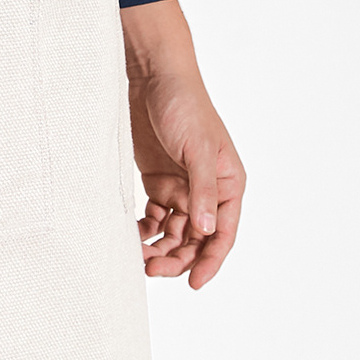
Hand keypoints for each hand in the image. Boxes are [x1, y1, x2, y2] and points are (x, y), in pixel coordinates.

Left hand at [121, 0, 244, 290]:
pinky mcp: (157, 182)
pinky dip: (144, 230)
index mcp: (228, 185)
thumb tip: (207, 231)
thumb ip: (203, 190)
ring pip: (173, 233)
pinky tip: (131, 236)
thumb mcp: (198, 149)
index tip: (194, 284)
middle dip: (177, 257)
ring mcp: (181, 188)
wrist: (152, 75)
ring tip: (137, 257)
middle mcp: (207, 192)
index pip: (223, 233)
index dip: (211, 261)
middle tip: (151, 269)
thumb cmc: (185, 105)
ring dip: (158, 248)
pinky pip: (154, 218)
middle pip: (195, 239)